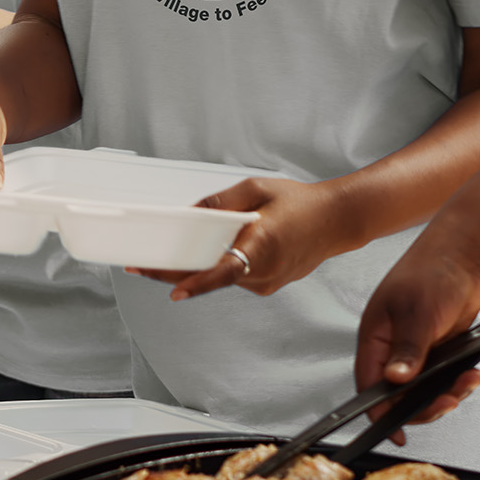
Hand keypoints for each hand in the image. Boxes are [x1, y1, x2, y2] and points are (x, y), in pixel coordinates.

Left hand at [128, 178, 356, 299]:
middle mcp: (264, 270)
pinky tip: (221, 250)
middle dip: (176, 270)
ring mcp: (266, 282)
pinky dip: (220, 266)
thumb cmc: (300, 202)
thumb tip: (189, 214)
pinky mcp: (267, 285)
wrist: (338, 221)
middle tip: (140, 265)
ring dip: (200, 265)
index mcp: (263, 245)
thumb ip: (220, 203)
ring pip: (221, 277)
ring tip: (180, 249)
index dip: (198, 283)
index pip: (224, 271)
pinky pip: (234, 277)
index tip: (174, 290)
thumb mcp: (256, 189)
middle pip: (211, 276)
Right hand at [353, 234, 479, 443]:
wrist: (466, 255)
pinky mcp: (439, 349)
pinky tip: (472, 374)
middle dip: (424, 405)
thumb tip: (395, 380)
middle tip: (446, 403)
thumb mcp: (418, 314)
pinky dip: (459, 382)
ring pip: (425, 389)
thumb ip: (407, 350)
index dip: (379, 411)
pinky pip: (445, 378)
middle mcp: (392, 347)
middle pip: (399, 393)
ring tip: (467, 383)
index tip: (395, 431)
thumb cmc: (432, 272)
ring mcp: (417, 349)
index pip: (369, 383)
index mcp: (375, 337)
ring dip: (447, 393)